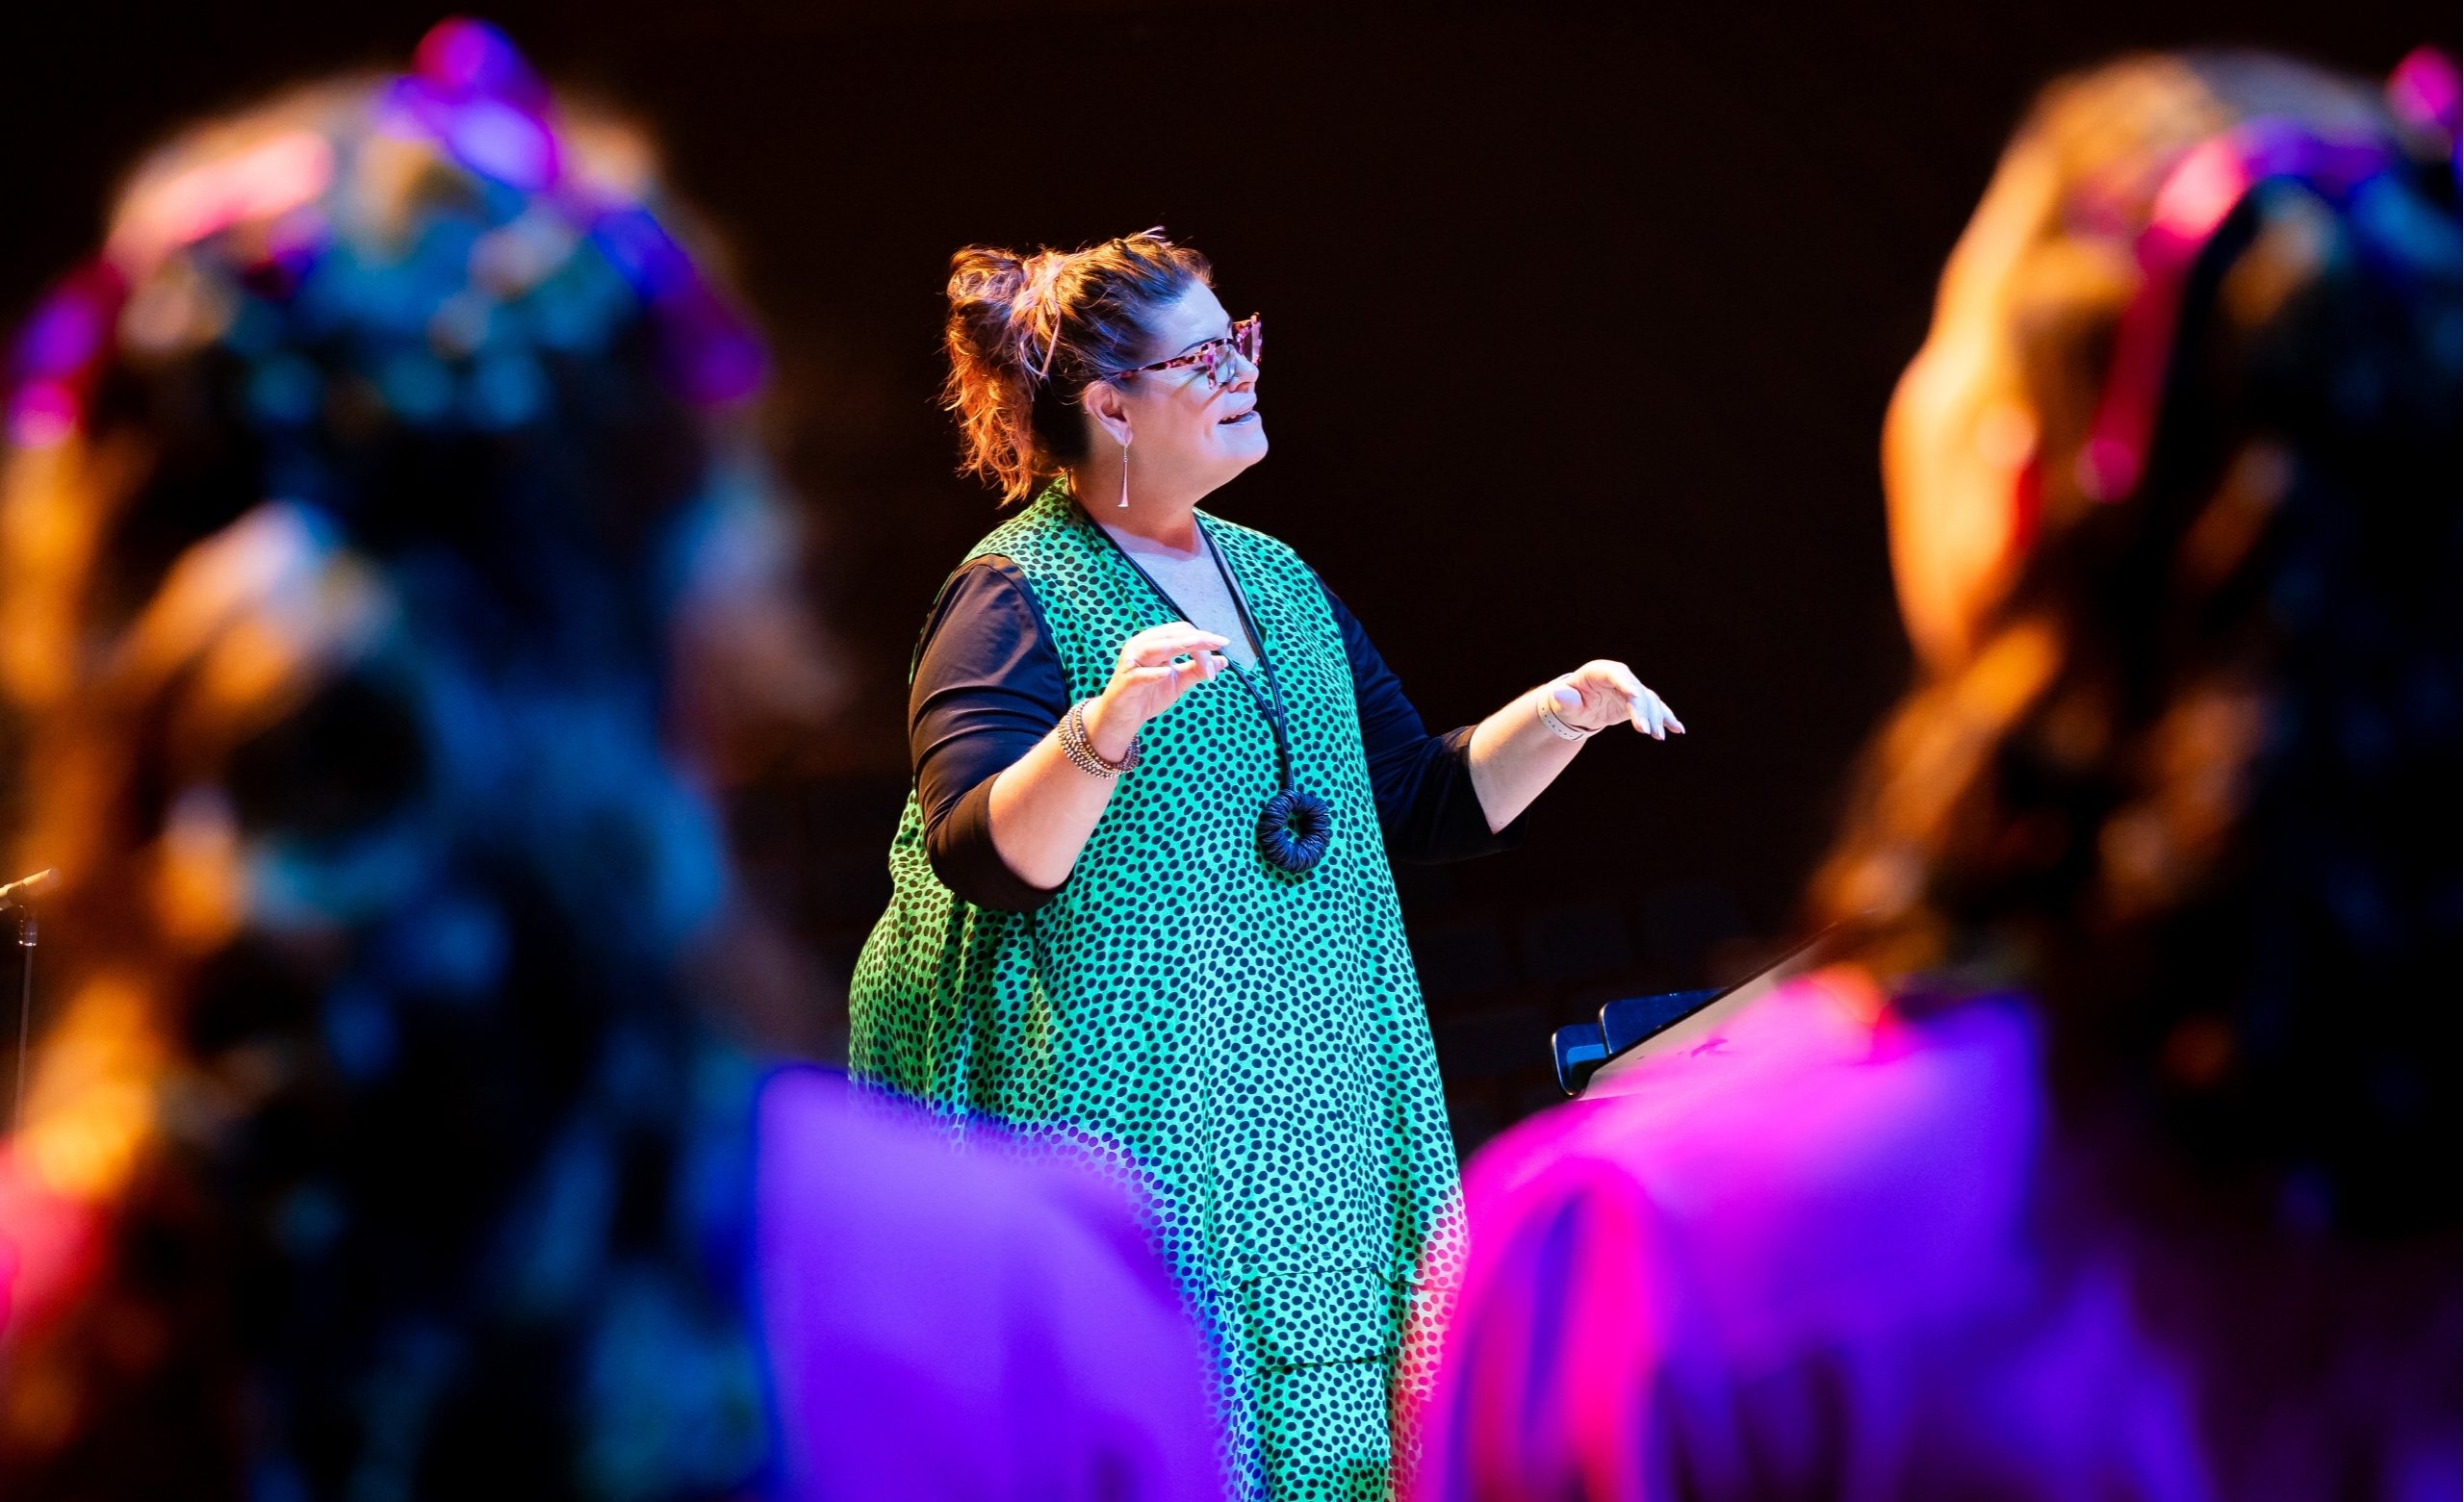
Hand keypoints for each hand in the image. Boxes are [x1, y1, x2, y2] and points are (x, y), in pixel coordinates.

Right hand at [1084, 622, 1231, 757]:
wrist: (1123, 718)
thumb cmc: (1148, 696)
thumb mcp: (1178, 682)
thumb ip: (1197, 670)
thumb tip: (1223, 660)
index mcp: (1155, 642)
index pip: (1182, 631)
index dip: (1204, 639)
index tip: (1223, 650)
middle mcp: (1141, 646)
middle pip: (1172, 634)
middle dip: (1198, 640)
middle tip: (1220, 646)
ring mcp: (1132, 663)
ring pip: (1155, 647)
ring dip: (1179, 647)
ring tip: (1198, 647)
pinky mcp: (1125, 682)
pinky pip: (1139, 675)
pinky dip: (1152, 673)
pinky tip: (1167, 672)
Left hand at [1546, 660, 1684, 740]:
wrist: (1576, 707)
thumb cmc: (1567, 703)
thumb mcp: (1562, 703)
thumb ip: (1564, 700)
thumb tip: (1558, 695)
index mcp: (1600, 671)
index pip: (1616, 674)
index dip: (1626, 684)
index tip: (1635, 697)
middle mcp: (1619, 677)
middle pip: (1636, 690)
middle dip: (1642, 711)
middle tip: (1645, 731)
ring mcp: (1630, 689)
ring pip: (1649, 701)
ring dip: (1656, 718)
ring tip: (1658, 737)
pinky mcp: (1637, 702)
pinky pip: (1655, 708)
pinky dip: (1666, 718)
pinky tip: (1677, 729)